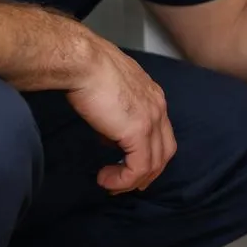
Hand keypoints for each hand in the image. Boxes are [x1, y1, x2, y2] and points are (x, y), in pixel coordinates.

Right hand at [65, 40, 176, 193]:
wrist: (82, 62)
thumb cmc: (87, 69)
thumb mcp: (108, 93)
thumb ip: (115, 115)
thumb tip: (110, 136)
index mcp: (153, 95)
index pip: (161, 133)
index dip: (149, 153)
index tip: (127, 164)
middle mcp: (159, 107)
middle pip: (165, 151)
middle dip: (147, 172)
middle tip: (126, 183)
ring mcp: (152, 120)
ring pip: (154, 163)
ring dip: (133, 179)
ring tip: (111, 184)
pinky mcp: (138, 132)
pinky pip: (139, 167)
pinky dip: (124, 179)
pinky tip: (106, 179)